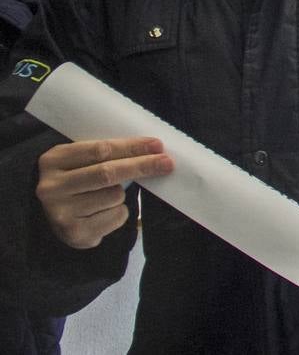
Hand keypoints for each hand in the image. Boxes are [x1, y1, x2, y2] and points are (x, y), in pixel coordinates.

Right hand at [37, 137, 172, 248]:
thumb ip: (108, 154)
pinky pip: (115, 217)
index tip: (157, 145)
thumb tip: (154, 150)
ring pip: (114, 196)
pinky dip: (120, 212)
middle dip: (141, 166)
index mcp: (54, 160)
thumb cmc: (78, 180)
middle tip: (167, 162)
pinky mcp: (74, 233)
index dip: (132, 147)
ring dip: (122, 194)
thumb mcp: (82, 161)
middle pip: (107, 173)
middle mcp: (52, 187)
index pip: (100, 150)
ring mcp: (61, 212)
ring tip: (107, 195)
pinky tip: (104, 212)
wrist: (55, 217)